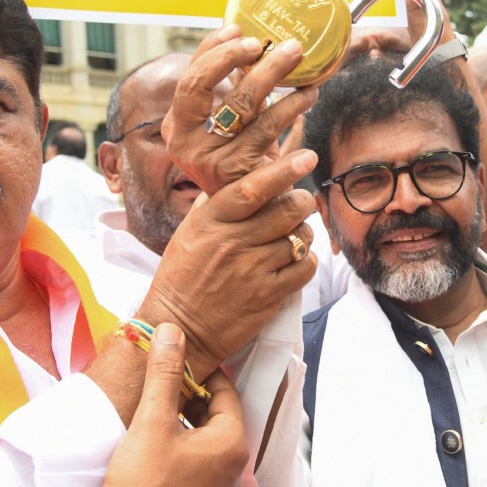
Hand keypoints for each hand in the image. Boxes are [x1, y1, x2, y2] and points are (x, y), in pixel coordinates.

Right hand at [83, 324, 247, 486]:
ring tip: (149, 404)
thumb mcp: (152, 421)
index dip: (200, 368)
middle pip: (215, 412)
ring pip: (202, 434)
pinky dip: (176, 440)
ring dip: (179, 416)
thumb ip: (164, 374)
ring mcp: (216, 485)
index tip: (174, 356)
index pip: (226, 390)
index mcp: (232, 444)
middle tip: (157, 377)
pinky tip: (148, 437)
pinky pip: (193, 456)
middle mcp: (232, 465)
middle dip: (187, 392)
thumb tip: (171, 331)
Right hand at [140, 148, 318, 377]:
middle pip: (287, 210)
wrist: (179, 328)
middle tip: (300, 204)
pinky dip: (307, 261)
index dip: (283, 171)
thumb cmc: (181, 277)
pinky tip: (295, 260)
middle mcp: (232, 242)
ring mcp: (252, 270)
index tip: (306, 158)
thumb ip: (211, 205)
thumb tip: (235, 178)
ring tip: (293, 236)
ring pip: (300, 238)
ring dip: (304, 233)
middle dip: (302, 202)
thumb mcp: (187, 234)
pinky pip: (304, 268)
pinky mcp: (267, 297)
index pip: (252, 188)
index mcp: (211, 221)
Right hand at [162, 25, 319, 195]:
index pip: (188, 80)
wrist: (251, 217)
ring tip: (301, 63)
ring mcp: (209, 161)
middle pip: (204, 87)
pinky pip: (268, 129)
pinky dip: (292, 108)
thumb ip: (235, 91)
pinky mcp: (238, 174)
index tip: (239, 29)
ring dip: (276, 77)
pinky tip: (309, 96)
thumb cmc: (243, 162)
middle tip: (273, 43)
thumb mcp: (232, 126)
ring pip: (242, 106)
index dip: (213, 51)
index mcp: (176, 127)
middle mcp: (184, 144)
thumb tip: (256, 46)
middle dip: (238, 57)